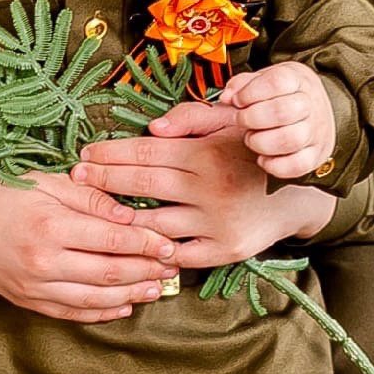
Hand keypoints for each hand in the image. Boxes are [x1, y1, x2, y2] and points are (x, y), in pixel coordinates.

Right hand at [0, 171, 178, 323]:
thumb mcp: (44, 182)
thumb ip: (88, 199)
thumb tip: (129, 215)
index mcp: (52, 225)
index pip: (114, 240)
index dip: (147, 244)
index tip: (169, 245)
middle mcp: (45, 261)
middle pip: (110, 272)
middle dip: (146, 271)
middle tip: (172, 269)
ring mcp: (35, 285)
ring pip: (95, 298)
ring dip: (130, 296)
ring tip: (156, 290)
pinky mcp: (26, 300)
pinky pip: (71, 312)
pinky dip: (100, 312)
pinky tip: (122, 307)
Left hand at [72, 101, 334, 266]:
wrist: (296, 192)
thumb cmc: (249, 150)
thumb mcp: (227, 123)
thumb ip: (189, 118)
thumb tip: (150, 129)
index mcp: (206, 154)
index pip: (146, 153)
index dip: (111, 154)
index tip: (85, 154)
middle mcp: (210, 189)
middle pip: (142, 185)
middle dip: (103, 181)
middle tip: (76, 178)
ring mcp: (216, 223)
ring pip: (154, 224)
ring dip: (119, 220)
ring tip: (91, 213)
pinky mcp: (224, 251)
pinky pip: (178, 255)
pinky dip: (153, 251)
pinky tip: (130, 244)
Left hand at [218, 63, 335, 179]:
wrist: (319, 108)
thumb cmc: (287, 94)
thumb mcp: (265, 79)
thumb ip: (242, 85)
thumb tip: (227, 97)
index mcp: (297, 80)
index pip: (277, 82)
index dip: (250, 93)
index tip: (237, 100)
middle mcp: (311, 104)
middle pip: (283, 111)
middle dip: (252, 118)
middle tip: (241, 120)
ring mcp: (316, 131)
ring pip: (290, 140)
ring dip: (261, 142)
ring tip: (252, 138)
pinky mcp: (316, 154)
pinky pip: (296, 165)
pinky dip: (274, 165)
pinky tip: (263, 157)